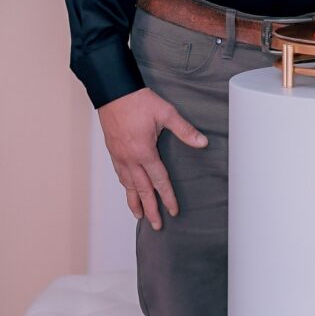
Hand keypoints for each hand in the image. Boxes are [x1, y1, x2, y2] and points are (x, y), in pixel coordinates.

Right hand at [98, 87, 206, 229]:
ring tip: (139, 215)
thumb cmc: (139, 101)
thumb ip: (184, 130)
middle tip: (157, 225)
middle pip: (142, 190)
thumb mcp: (166, 113)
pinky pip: (119, 173)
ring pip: (127, 184)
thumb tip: (202, 142)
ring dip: (134, 201)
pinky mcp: (112, 150)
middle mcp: (130, 159)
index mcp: (145, 152)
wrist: (113, 90)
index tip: (173, 211)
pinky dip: (124, 185)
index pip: (159, 181)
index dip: (167, 197)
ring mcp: (119, 156)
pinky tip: (127, 188)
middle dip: (150, 209)